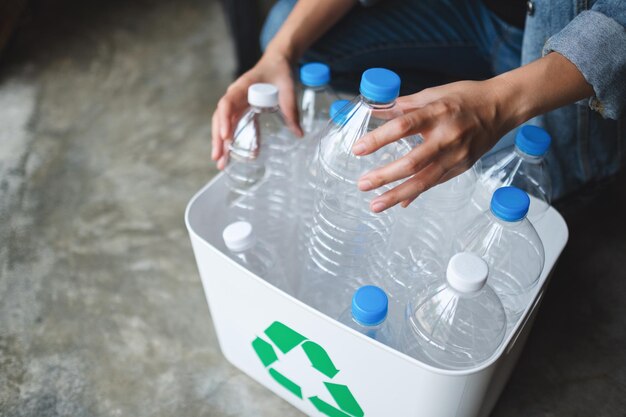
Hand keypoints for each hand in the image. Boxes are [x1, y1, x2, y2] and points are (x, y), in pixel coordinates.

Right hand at [211, 50, 302, 168]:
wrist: (276, 63)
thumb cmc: (279, 72)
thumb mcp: (288, 87)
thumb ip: (291, 109)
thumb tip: (299, 134)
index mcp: (243, 87)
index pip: (227, 103)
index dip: (225, 120)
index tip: (226, 136)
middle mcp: (234, 96)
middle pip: (220, 118)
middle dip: (218, 139)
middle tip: (218, 158)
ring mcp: (236, 104)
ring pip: (223, 124)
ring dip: (220, 143)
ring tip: (221, 163)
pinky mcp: (240, 111)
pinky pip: (232, 126)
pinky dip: (230, 140)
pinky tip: (231, 156)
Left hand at [352, 79, 516, 212]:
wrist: (501, 108)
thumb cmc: (465, 98)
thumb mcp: (433, 94)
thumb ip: (402, 106)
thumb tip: (372, 112)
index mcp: (437, 112)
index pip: (403, 126)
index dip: (379, 139)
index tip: (357, 149)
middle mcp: (447, 137)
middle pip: (412, 162)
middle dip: (384, 176)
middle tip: (362, 184)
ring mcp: (456, 156)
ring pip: (423, 181)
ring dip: (396, 195)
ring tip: (375, 205)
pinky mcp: (461, 168)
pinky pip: (434, 184)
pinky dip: (414, 194)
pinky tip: (398, 202)